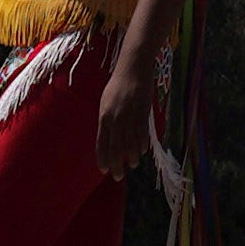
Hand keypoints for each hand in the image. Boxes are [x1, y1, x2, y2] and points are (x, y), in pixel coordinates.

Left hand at [95, 48, 161, 181]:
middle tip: (118, 176)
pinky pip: (142, 133)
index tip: (104, 169)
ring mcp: (130, 116)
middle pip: (116, 147)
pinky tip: (141, 152)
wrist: (133, 68)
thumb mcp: (106, 102)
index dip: (103, 158)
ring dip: (131, 157)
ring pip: (130, 143)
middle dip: (116, 164)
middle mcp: (115, 118)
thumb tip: (108, 139)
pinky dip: (142, 145)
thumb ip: (107, 121)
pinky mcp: (143, 112)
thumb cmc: (117, 85)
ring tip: (133, 165)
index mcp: (104, 116)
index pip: (102, 143)